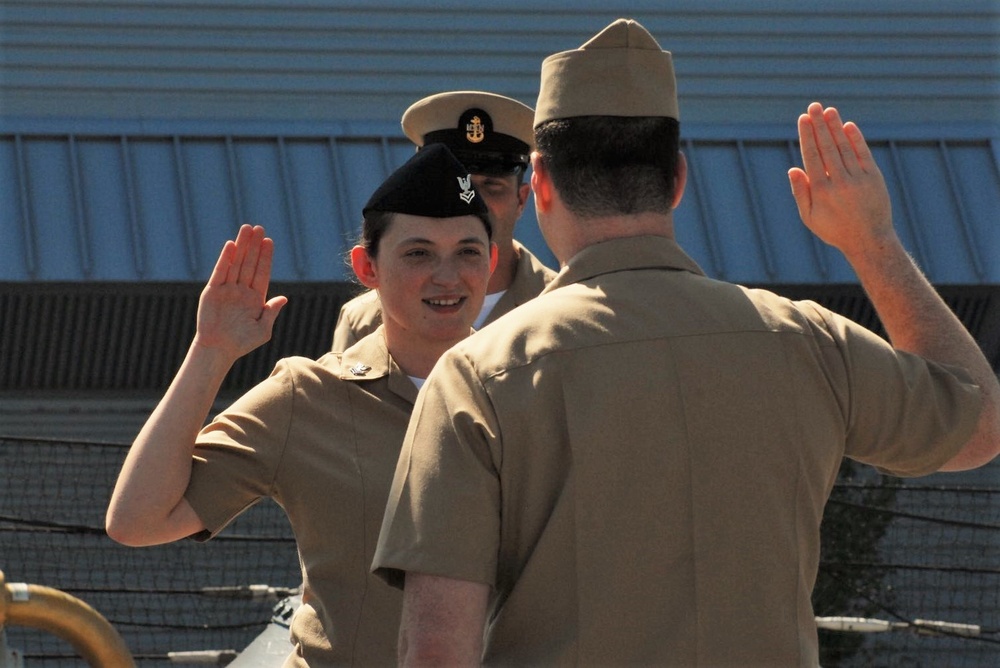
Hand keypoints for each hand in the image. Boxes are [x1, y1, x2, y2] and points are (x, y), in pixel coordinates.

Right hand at [193, 224, 287, 359]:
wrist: (219, 350)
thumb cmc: (242, 343)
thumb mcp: (262, 329)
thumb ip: (271, 312)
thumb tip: (283, 298)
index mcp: (255, 298)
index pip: (261, 272)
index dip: (265, 257)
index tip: (269, 241)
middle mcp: (241, 290)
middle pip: (249, 263)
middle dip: (254, 246)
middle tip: (259, 228)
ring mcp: (227, 289)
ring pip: (236, 263)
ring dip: (241, 246)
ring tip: (246, 229)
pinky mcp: (213, 291)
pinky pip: (220, 271)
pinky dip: (225, 258)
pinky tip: (231, 245)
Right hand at [788, 103, 894, 257]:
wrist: (869, 240)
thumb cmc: (835, 230)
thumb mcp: (810, 217)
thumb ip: (801, 193)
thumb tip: (794, 168)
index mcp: (821, 191)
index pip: (812, 156)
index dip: (807, 136)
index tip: (803, 119)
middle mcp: (839, 182)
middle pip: (827, 147)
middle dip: (819, 125)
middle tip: (813, 107)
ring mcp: (858, 178)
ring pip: (844, 147)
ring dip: (836, 127)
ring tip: (828, 111)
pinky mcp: (874, 178)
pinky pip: (863, 154)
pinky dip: (855, 139)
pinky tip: (848, 126)